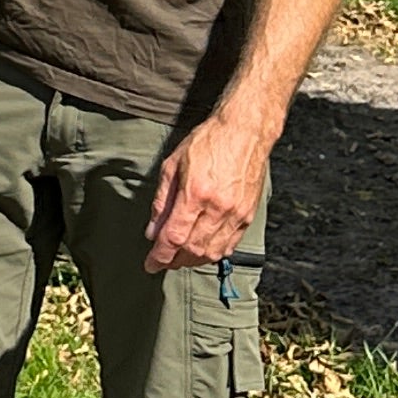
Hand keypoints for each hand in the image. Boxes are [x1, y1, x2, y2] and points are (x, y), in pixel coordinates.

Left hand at [143, 110, 270, 270]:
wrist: (243, 134)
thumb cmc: (206, 143)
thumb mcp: (172, 164)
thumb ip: (162, 200)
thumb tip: (152, 230)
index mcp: (195, 193)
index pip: (174, 237)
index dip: (160, 255)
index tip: (150, 264)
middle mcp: (217, 209)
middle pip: (193, 249)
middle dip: (174, 261)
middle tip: (162, 261)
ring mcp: (235, 215)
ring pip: (212, 252)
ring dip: (193, 260)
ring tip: (179, 258)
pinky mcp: (247, 217)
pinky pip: (230, 246)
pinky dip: (213, 253)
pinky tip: (202, 251)